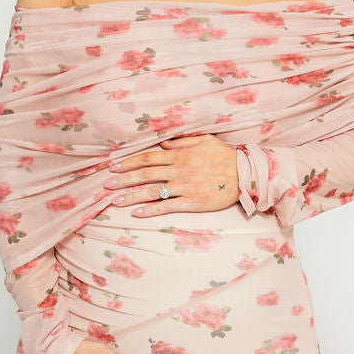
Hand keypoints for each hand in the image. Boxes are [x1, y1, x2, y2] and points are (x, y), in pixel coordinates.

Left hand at [102, 134, 238, 215]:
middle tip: (106, 185)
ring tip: (114, 200)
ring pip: (152, 191)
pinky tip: (137, 213)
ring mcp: (185, 187)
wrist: (246, 173)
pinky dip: (150, 210)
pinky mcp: (192, 202)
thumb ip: (182, 142)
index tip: (114, 167)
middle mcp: (179, 170)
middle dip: (123, 179)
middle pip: (144, 174)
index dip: (129, 162)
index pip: (148, 157)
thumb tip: (163, 144)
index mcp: (180, 154)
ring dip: (131, 196)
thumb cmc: (226, 155)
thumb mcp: (205, 140)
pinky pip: (167, 206)